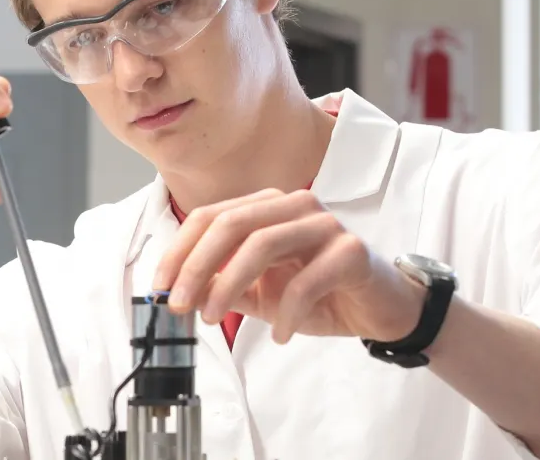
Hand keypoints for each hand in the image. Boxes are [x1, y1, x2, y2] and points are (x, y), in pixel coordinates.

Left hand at [149, 189, 425, 343]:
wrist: (379, 308)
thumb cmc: (320, 294)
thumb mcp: (261, 295)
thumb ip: (223, 288)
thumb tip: (179, 293)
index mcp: (267, 208)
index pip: (210, 216)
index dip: (179, 251)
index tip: (159, 288)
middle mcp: (294, 205)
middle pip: (231, 223)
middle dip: (196, 266)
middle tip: (179, 304)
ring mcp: (324, 224)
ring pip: (262, 243)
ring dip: (230, 286)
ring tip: (216, 319)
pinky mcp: (350, 250)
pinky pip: (306, 279)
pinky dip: (286, 311)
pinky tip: (280, 334)